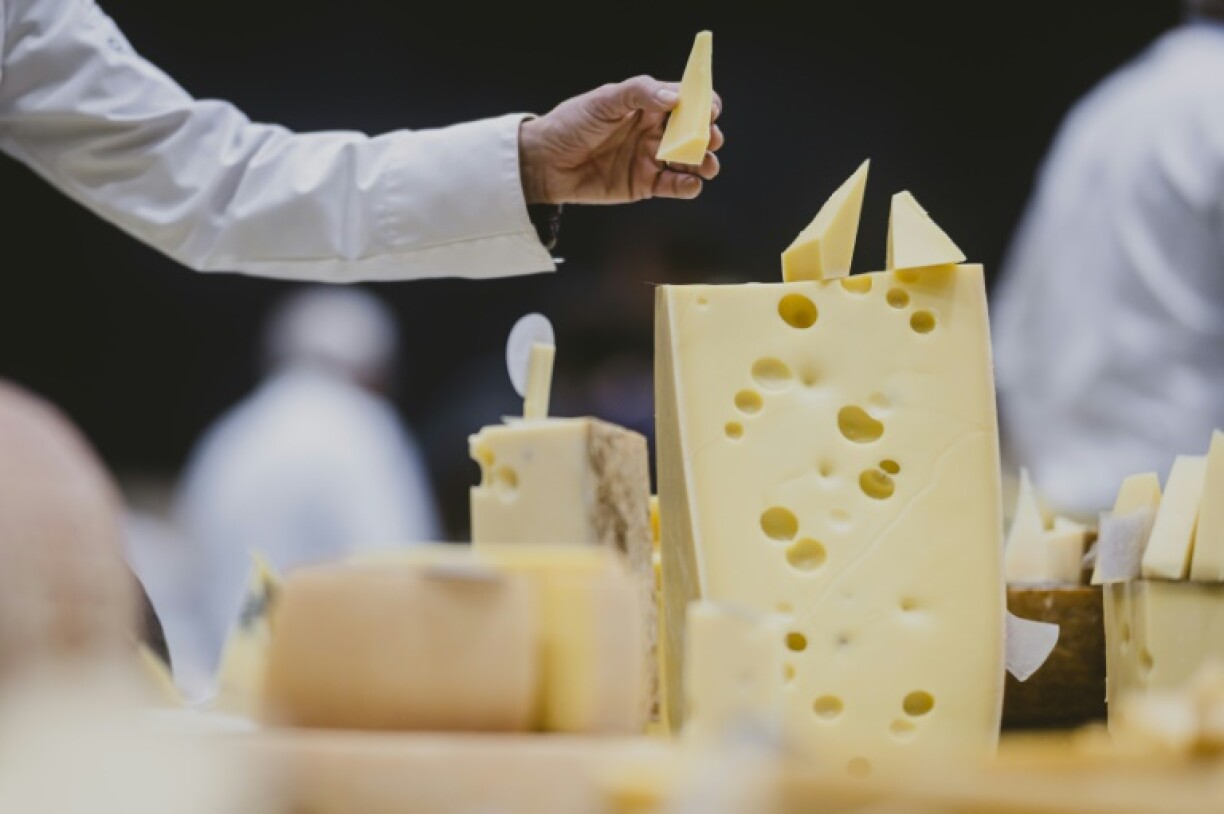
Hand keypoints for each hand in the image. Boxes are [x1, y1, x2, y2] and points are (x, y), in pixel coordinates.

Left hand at [518, 75, 722, 204]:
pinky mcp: (645, 185)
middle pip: (695, 132)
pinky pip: (674, 186)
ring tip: (706, 166)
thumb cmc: (570, 124)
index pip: (686, 100)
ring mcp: (652, 158)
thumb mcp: (603, 100)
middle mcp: (655, 130)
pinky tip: (690, 184)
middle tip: (710, 140)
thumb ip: (639, 93)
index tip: (710, 110)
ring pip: (690, 161)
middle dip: (708, 136)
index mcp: (648, 104)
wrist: (546, 163)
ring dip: (704, 163)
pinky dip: (687, 186)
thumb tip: (675, 97)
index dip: (703, 103)